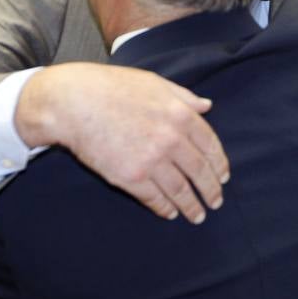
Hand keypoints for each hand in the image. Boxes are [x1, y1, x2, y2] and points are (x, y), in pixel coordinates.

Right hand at [16, 63, 228, 222]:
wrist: (74, 102)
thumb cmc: (112, 87)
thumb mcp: (154, 83)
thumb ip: (184, 97)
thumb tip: (207, 106)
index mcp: (181, 114)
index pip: (211, 146)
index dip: (219, 165)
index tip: (223, 177)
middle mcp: (171, 139)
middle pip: (200, 172)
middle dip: (210, 191)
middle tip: (215, 202)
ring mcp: (152, 160)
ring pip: (181, 190)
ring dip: (192, 206)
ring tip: (197, 215)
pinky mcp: (131, 177)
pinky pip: (155, 198)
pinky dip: (165, 208)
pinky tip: (170, 213)